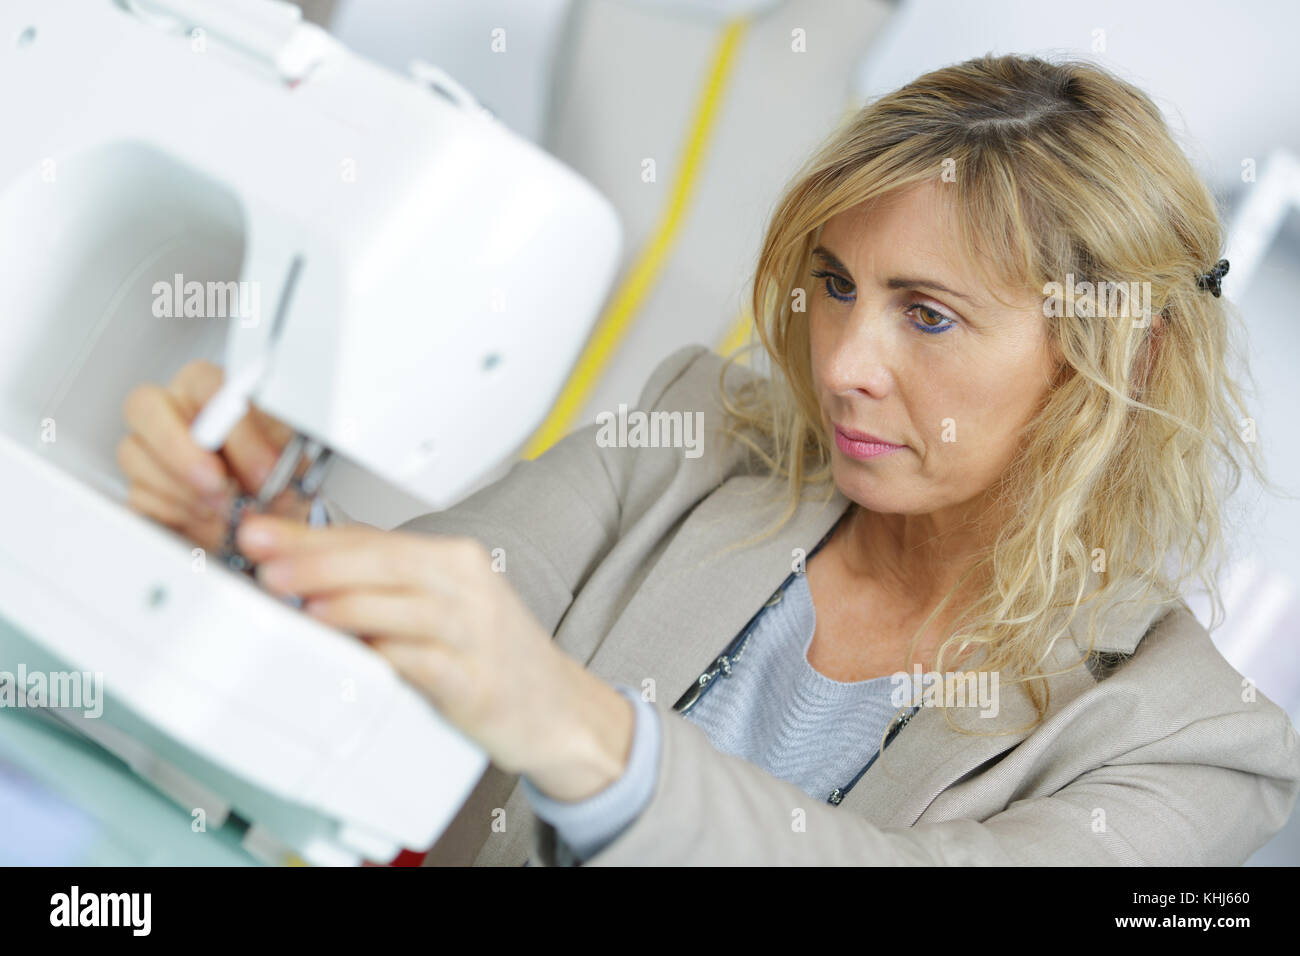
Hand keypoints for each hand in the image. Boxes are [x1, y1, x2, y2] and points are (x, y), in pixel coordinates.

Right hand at [117, 359, 312, 551]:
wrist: (268, 514)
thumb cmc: (274, 473)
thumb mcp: (290, 459)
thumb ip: (279, 456)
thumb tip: (267, 472)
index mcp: (209, 387)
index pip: (206, 385)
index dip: (234, 431)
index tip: (263, 470)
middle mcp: (171, 409)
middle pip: (144, 407)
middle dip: (183, 453)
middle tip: (219, 487)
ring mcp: (147, 447)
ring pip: (135, 456)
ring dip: (185, 491)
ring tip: (227, 510)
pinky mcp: (139, 487)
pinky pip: (139, 497)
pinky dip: (178, 515)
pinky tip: (210, 522)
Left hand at [235, 513, 635, 800]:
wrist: (560, 710)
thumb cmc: (494, 656)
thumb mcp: (448, 604)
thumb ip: (386, 588)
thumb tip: (307, 573)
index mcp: (457, 561)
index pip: (374, 537)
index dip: (311, 535)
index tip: (263, 534)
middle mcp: (469, 588)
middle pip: (384, 562)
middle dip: (318, 560)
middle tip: (266, 561)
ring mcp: (475, 634)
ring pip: (402, 605)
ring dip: (346, 601)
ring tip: (298, 601)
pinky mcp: (476, 682)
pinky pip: (425, 661)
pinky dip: (387, 653)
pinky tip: (358, 651)